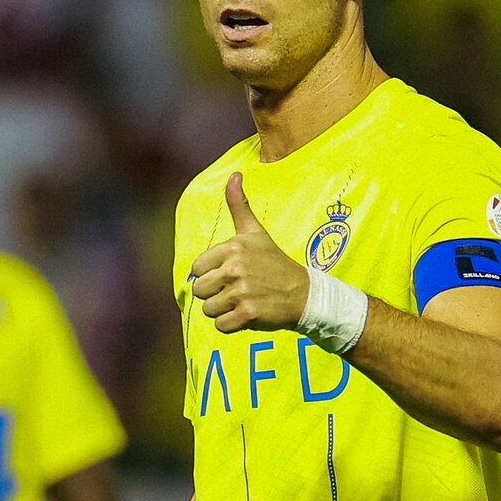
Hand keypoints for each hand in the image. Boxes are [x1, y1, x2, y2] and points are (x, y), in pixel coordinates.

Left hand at [190, 173, 309, 333]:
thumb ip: (239, 205)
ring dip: (222, 310)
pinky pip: (220, 326)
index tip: (229, 274)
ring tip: (242, 302)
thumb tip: (234, 174)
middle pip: (199, 290)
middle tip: (236, 290)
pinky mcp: (248, 314)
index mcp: (232, 248)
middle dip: (214, 294)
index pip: (197, 269)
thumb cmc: (274, 262)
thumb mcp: (256, 232)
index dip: (210, 274)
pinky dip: (230, 324)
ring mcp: (242, 292)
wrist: (303, 293)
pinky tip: (246, 314)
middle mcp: (235, 268)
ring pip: (208, 309)